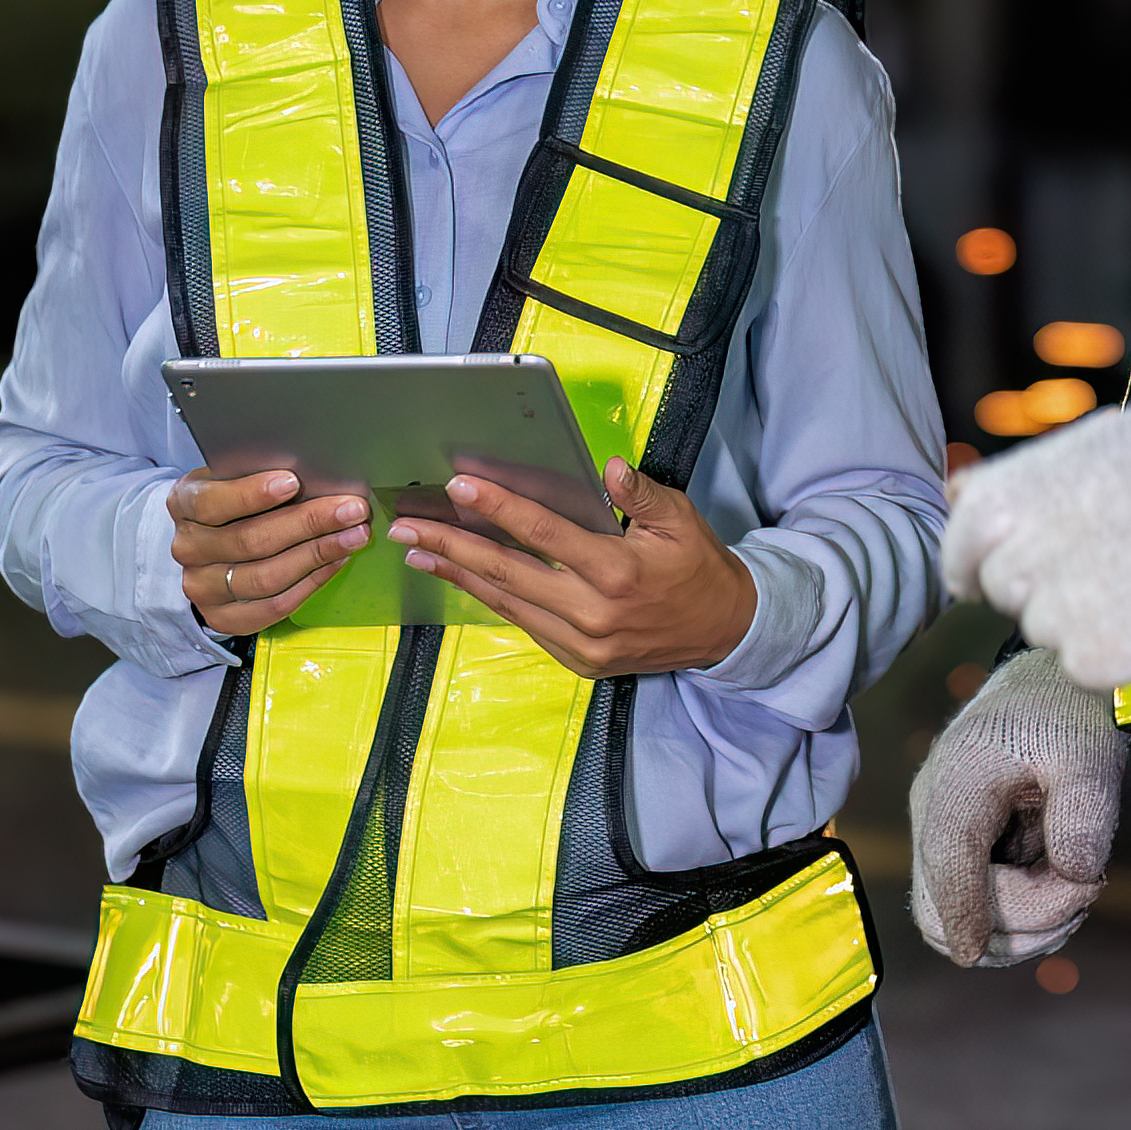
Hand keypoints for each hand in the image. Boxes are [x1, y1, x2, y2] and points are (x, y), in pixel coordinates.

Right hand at [173, 468, 375, 637]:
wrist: (210, 544)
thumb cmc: (235, 501)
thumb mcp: (235, 477)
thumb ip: (261, 474)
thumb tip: (317, 471)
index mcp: (184, 504)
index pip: (212, 503)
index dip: (252, 494)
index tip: (293, 482)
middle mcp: (188, 548)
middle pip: (250, 541)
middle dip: (308, 523)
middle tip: (351, 509)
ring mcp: (202, 587)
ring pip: (265, 577)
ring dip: (318, 554)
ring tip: (354, 536)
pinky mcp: (222, 617)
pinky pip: (273, 606)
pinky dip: (311, 583)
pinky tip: (336, 562)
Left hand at [390, 460, 759, 679]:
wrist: (723, 631)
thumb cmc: (699, 567)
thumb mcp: (680, 521)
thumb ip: (641, 495)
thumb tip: (608, 468)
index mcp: (616, 571)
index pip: (542, 533)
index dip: (497, 508)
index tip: (458, 487)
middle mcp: (592, 612)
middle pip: (507, 572)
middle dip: (451, 546)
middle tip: (407, 528)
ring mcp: (582, 643)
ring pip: (506, 603)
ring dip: (459, 576)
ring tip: (418, 554)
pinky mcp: (578, 661)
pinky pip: (526, 624)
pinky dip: (491, 600)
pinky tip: (465, 580)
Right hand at [907, 648, 1126, 968]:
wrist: (1049, 690)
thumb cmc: (1065, 714)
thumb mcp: (1089, 753)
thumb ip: (1084, 814)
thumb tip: (1075, 877)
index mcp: (957, 781)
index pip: (946, 858)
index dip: (961, 911)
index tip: (976, 955)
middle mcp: (934, 813)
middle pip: (937, 909)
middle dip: (1011, 929)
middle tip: (1082, 899)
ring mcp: (941, 836)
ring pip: (952, 922)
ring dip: (1019, 932)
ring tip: (1080, 894)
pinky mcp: (960, 854)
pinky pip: (972, 910)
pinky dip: (1016, 922)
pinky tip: (1062, 896)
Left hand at [940, 407, 1130, 692]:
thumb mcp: (1101, 442)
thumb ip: (1024, 474)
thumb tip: (957, 492)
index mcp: (1019, 490)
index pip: (960, 545)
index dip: (979, 561)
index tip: (1008, 567)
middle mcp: (1029, 548)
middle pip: (1004, 593)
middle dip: (1041, 587)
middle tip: (1104, 566)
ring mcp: (1065, 607)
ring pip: (1045, 631)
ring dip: (1081, 619)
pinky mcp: (1105, 656)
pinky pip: (1085, 667)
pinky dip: (1116, 651)